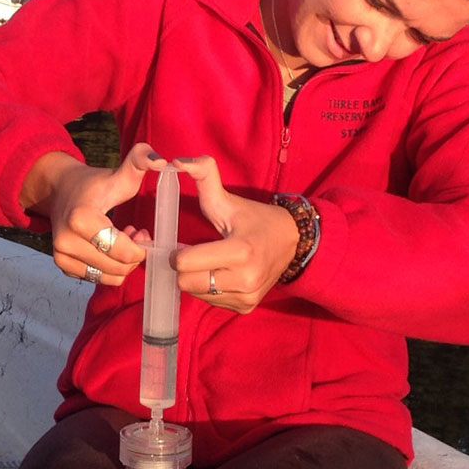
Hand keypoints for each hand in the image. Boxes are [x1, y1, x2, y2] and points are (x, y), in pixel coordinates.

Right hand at [32, 145, 167, 286]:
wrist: (60, 190)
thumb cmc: (94, 184)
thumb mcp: (120, 172)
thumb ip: (142, 160)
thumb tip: (162, 161)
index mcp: (80, 218)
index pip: (123, 251)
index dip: (141, 246)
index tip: (141, 231)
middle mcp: (66, 241)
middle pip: (118, 267)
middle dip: (134, 254)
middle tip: (135, 234)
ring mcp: (61, 256)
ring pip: (110, 277)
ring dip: (123, 263)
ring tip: (122, 241)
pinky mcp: (62, 266)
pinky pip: (98, 280)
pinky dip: (109, 269)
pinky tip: (108, 249)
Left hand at [169, 154, 299, 313]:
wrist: (292, 242)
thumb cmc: (254, 219)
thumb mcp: (228, 199)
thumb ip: (203, 176)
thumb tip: (176, 161)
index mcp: (240, 252)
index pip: (183, 263)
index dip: (177, 251)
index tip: (184, 243)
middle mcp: (245, 279)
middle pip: (185, 282)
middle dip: (184, 267)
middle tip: (194, 252)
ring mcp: (247, 297)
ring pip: (195, 293)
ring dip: (196, 279)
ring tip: (210, 262)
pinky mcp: (246, 307)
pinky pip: (210, 301)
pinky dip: (209, 289)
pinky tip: (221, 274)